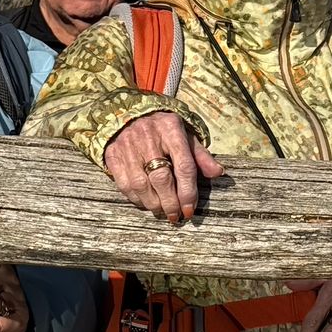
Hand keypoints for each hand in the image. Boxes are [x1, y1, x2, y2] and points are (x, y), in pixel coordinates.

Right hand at [104, 111, 224, 223]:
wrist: (129, 115)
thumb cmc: (163, 131)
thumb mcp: (185, 136)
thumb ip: (201, 156)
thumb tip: (218, 173)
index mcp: (171, 129)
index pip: (183, 166)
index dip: (188, 192)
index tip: (189, 210)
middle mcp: (148, 136)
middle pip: (161, 178)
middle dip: (170, 202)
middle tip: (175, 216)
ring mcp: (128, 145)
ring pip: (141, 185)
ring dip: (153, 204)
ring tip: (162, 211)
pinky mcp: (113, 155)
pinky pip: (124, 184)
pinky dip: (136, 199)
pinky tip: (146, 203)